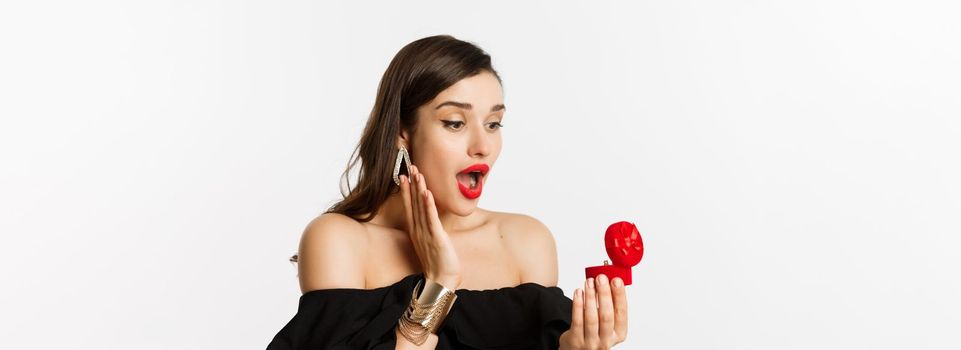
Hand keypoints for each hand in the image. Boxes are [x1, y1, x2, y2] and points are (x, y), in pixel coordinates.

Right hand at [399, 165, 461, 289]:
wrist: (441, 279)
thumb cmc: (437, 262)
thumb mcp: (429, 242)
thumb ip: (427, 229)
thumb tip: (429, 218)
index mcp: (416, 230)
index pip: (409, 206)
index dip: (406, 190)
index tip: (403, 176)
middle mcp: (418, 230)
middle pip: (413, 202)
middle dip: (412, 184)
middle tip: (410, 166)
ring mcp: (425, 233)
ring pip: (421, 207)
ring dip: (419, 189)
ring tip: (417, 174)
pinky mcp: (435, 237)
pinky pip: (431, 218)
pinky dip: (428, 205)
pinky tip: (427, 193)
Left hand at [559, 274, 627, 348]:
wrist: (577, 348)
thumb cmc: (594, 332)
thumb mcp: (607, 322)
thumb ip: (610, 305)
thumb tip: (608, 281)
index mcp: (619, 334)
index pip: (622, 313)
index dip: (619, 296)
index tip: (616, 280)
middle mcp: (606, 341)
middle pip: (607, 316)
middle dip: (604, 294)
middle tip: (601, 278)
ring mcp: (591, 342)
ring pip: (591, 317)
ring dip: (590, 297)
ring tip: (589, 282)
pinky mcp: (576, 340)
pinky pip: (577, 320)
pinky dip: (577, 304)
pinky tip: (578, 293)